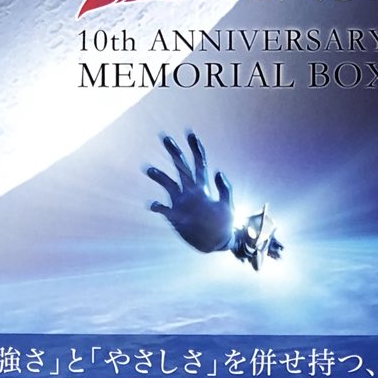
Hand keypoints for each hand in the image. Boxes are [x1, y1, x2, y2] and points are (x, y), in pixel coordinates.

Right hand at [145, 132, 234, 253]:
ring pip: (168, 185)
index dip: (196, 149)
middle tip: (165, 138)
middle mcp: (190, 191)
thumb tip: (218, 172)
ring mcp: (181, 203)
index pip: (199, 164)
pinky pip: (163, 209)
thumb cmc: (225, 225)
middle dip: (174, 152)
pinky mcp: (175, 217)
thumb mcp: (228, 206)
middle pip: (181, 167)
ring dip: (159, 177)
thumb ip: (224, 189)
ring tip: (149, 169)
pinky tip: (152, 205)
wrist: (217, 243)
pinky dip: (157, 206)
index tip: (190, 134)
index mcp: (203, 188)